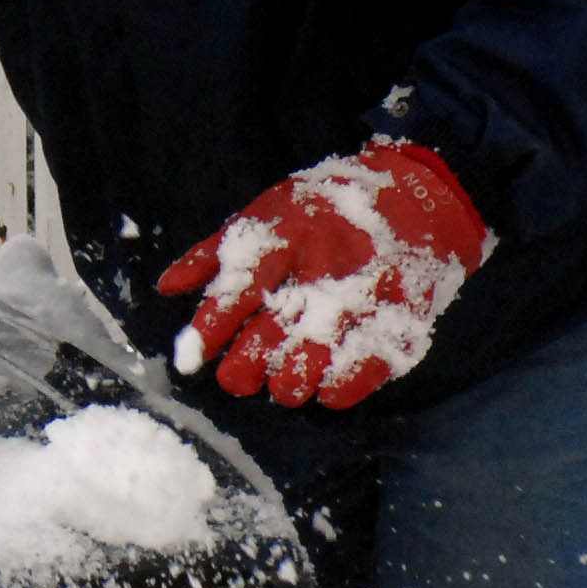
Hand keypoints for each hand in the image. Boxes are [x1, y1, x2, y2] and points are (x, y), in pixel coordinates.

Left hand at [157, 140, 490, 408]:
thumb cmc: (327, 208)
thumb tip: (166, 288)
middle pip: (274, 330)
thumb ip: (215, 253)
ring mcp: (366, 292)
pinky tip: (324, 391)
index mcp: (286, 235)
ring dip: (290, 381)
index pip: (240, 285)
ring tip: (281, 385)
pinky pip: (367, 366)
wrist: (420, 197)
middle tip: (237, 380)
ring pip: (317, 355)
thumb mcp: (266, 213)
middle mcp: (324, 264)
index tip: (193, 358)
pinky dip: (341, 387)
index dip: (212, 326)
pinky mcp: (402, 316)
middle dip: (247, 366)